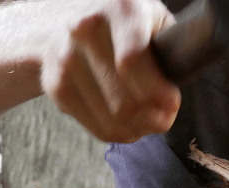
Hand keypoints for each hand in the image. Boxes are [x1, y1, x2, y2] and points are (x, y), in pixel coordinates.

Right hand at [40, 0, 179, 142]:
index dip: (157, 93)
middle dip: (154, 119)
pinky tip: (127, 123)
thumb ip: (172, 50)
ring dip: (138, 129)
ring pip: (113, 121)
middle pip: (125, 102)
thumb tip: (174, 98)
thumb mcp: (153, 20)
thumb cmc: (123, 25)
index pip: (131, 62)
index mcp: (119, 9)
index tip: (172, 103)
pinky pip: (97, 128)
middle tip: (164, 117)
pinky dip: (119, 134)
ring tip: (147, 120)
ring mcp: (65, 58)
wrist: (62, 17)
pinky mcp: (55, 86)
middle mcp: (85, 29)